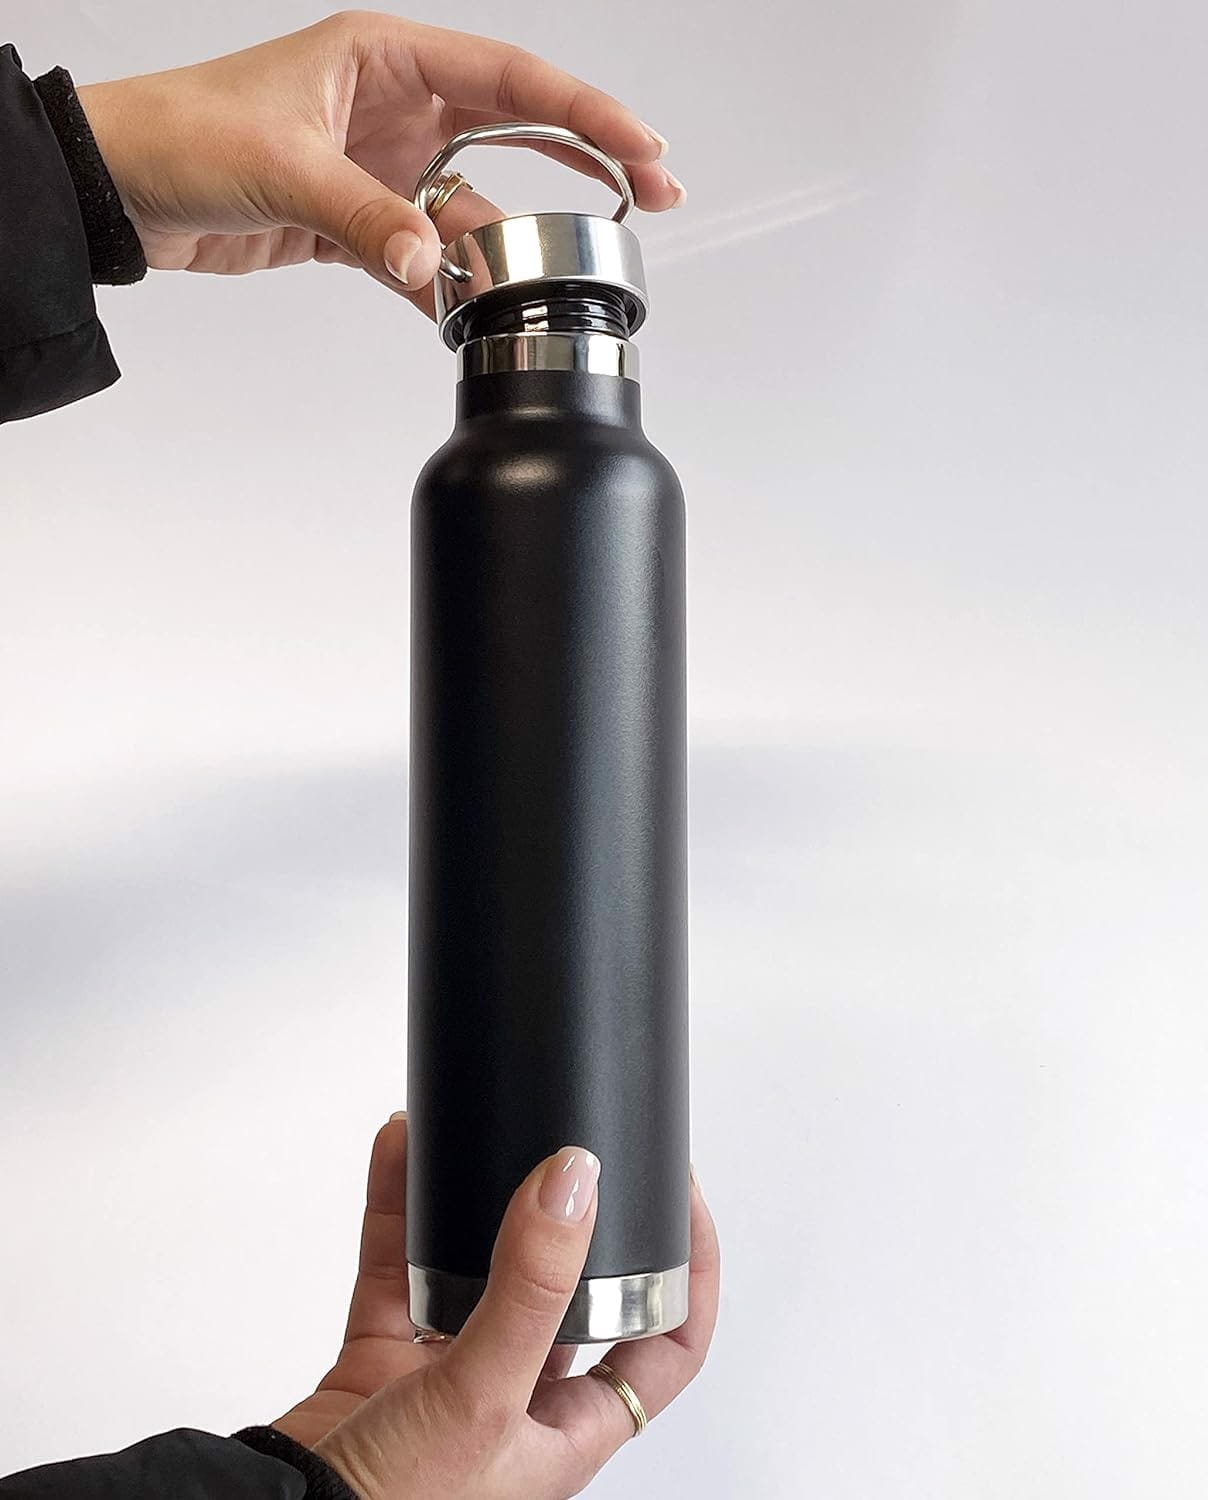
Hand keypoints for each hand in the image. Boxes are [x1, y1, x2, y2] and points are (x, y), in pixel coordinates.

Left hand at [76, 11, 683, 309]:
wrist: (124, 189)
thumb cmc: (183, 133)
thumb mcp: (283, 167)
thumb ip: (368, 220)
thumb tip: (436, 269)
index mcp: (386, 58)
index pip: (509, 77)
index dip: (583, 110)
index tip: (640, 146)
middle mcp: (395, 107)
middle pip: (515, 133)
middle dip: (583, 164)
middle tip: (651, 194)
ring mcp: (382, 167)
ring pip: (472, 208)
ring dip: (502, 247)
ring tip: (541, 279)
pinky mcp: (361, 222)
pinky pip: (426, 256)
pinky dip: (448, 285)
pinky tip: (468, 310)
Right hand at [273, 1113, 718, 1498]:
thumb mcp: (482, 1398)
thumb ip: (531, 1289)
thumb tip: (574, 1185)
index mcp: (569, 1428)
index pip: (666, 1345)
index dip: (689, 1273)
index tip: (679, 1195)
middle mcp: (518, 1398)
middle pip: (569, 1289)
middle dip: (568, 1216)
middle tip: (573, 1144)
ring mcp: (448, 1375)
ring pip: (479, 1264)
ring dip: (479, 1199)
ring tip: (491, 1131)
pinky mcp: (382, 1357)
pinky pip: (398, 1263)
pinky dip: (400, 1206)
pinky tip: (403, 1152)